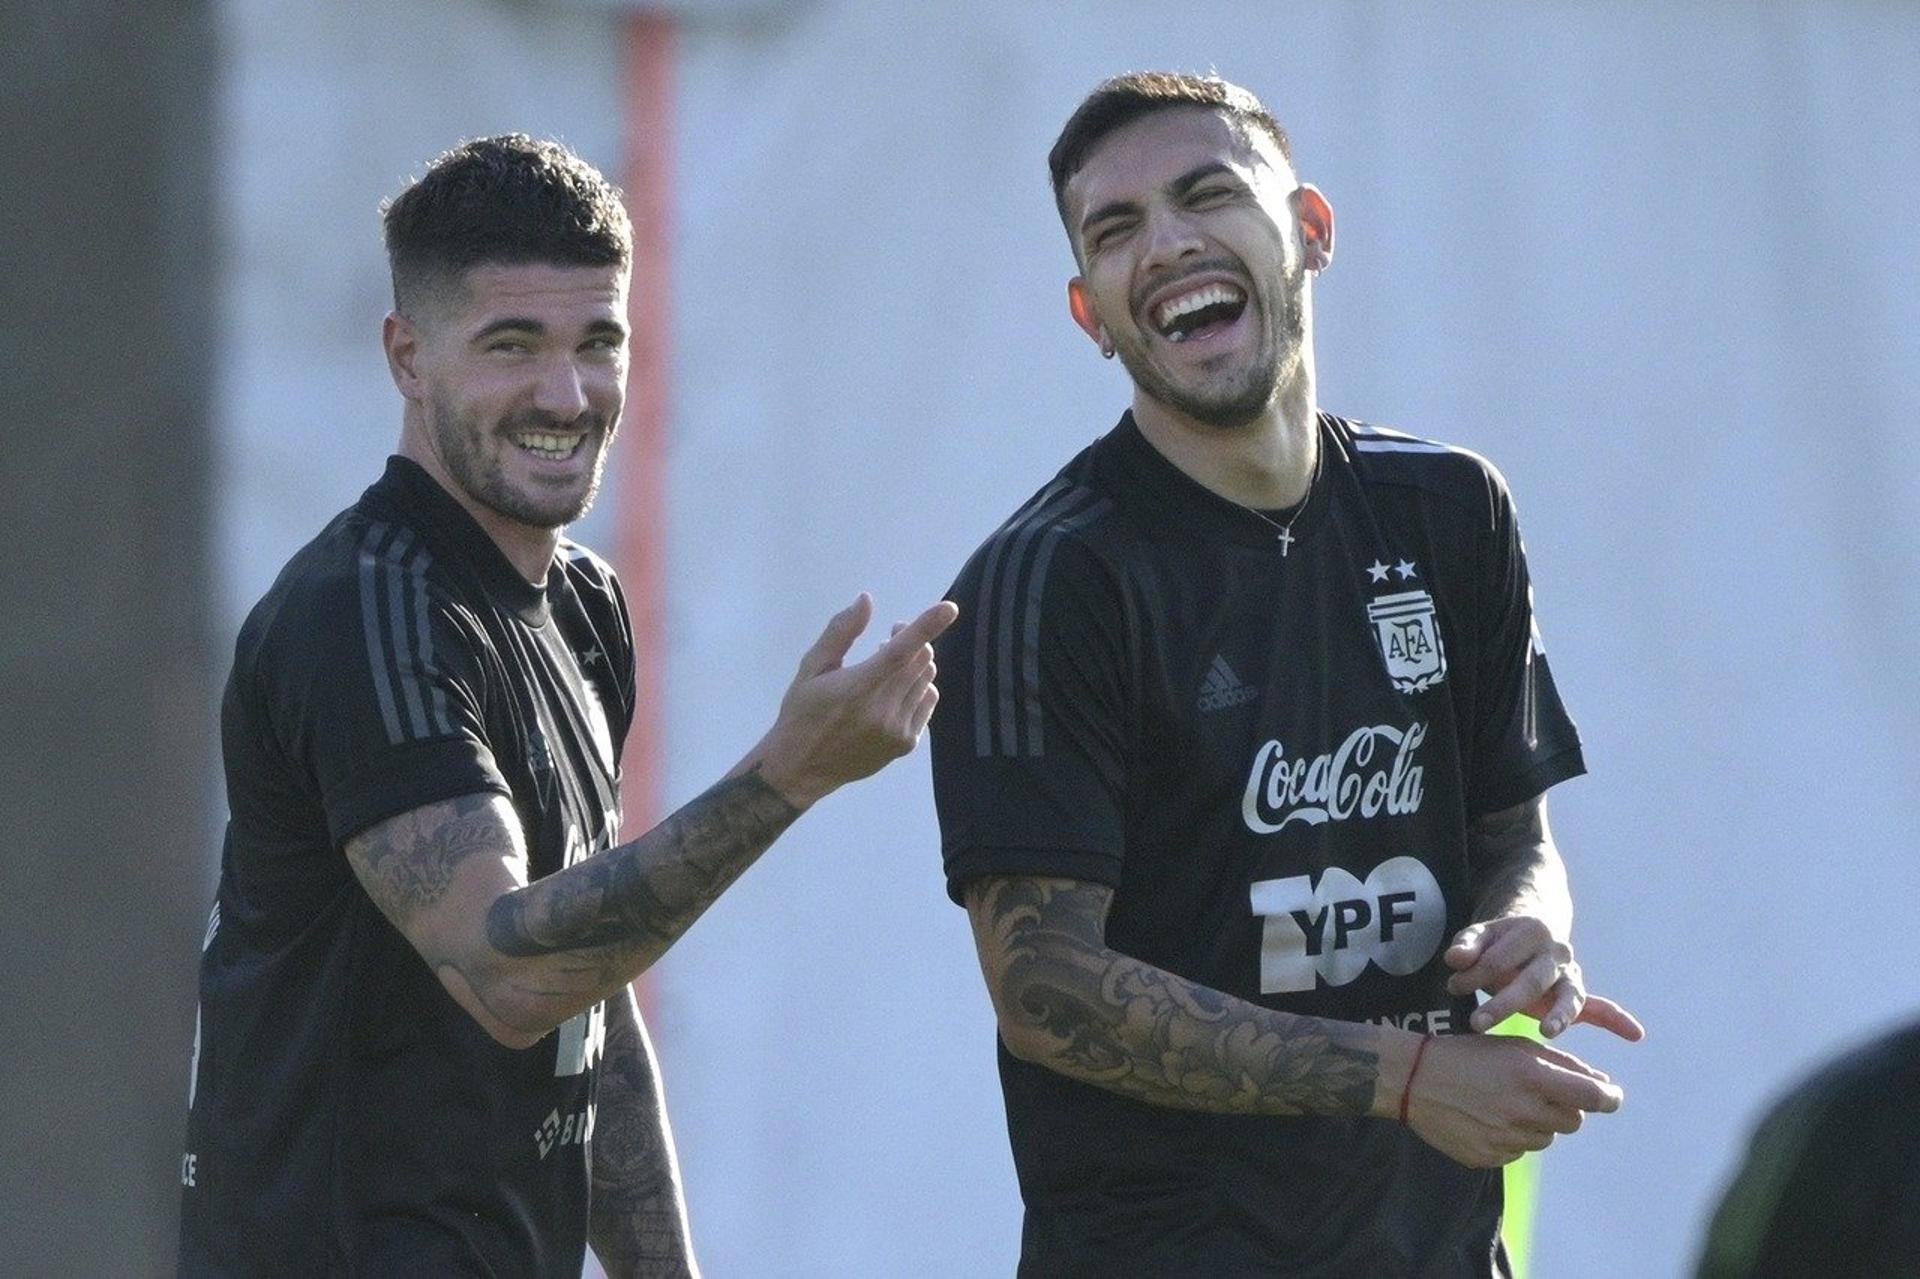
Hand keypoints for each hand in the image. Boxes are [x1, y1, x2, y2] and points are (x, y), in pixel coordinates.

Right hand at [748, 594, 957, 807]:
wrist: (801, 768)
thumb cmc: (802, 712)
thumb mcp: (811, 668)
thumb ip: (840, 632)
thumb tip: (866, 600)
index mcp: (859, 686)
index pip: (902, 650)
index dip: (928, 626)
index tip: (950, 608)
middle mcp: (884, 708)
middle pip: (921, 659)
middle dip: (911, 640)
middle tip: (887, 639)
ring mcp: (899, 729)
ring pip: (927, 679)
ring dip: (915, 664)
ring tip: (888, 668)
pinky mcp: (906, 744)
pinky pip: (928, 702)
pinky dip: (919, 688)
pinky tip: (895, 692)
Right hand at [1404, 1031, 1622, 1167]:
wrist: (1412, 1079)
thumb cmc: (1467, 1054)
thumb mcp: (1514, 1045)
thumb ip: (1560, 1063)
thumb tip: (1601, 1082)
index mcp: (1530, 1075)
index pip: (1593, 1096)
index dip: (1609, 1096)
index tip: (1611, 1095)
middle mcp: (1522, 1110)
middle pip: (1574, 1121)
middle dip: (1567, 1107)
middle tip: (1541, 1093)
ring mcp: (1505, 1138)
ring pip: (1547, 1138)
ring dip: (1538, 1123)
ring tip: (1506, 1103)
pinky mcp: (1490, 1157)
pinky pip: (1519, 1151)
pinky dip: (1513, 1137)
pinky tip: (1488, 1118)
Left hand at [1445, 915, 1644, 1040]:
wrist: (1529, 932)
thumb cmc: (1495, 941)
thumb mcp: (1477, 936)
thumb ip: (1466, 946)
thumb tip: (1454, 959)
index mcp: (1531, 931)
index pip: (1500, 958)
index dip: (1473, 973)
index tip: (1453, 986)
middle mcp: (1558, 950)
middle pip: (1530, 980)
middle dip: (1503, 1002)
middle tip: (1477, 1022)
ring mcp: (1570, 973)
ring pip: (1568, 995)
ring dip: (1559, 1015)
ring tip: (1547, 1031)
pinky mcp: (1577, 993)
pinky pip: (1600, 1008)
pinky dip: (1617, 1020)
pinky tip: (1635, 1033)